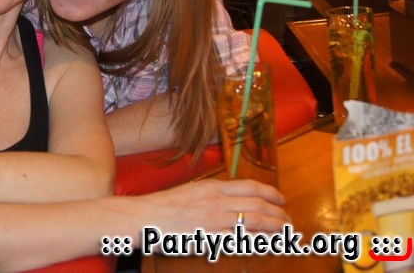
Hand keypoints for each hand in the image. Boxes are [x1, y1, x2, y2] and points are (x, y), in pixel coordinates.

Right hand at [135, 178, 288, 233]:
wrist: (144, 217)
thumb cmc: (163, 206)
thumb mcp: (191, 192)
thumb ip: (212, 195)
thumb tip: (231, 201)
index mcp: (212, 187)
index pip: (251, 187)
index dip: (271, 193)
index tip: (281, 199)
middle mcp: (217, 201)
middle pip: (258, 205)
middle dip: (279, 213)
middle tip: (289, 220)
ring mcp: (216, 220)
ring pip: (256, 222)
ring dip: (275, 227)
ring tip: (286, 232)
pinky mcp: (212, 237)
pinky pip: (242, 240)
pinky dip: (259, 242)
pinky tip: (267, 245)